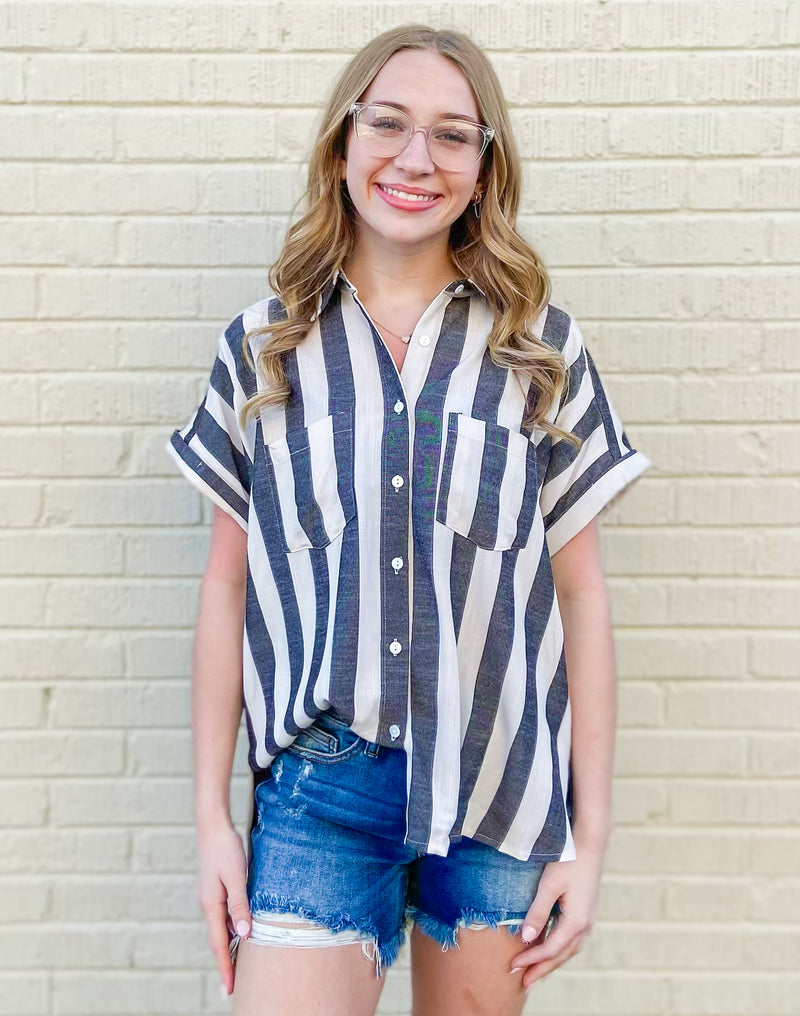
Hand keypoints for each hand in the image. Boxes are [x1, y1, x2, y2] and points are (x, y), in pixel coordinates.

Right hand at [196, 817, 251, 996]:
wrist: (212, 825)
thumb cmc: (225, 848)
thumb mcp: (236, 876)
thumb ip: (240, 904)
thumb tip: (244, 934)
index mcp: (211, 905)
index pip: (219, 944)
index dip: (225, 967)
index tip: (229, 989)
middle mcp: (208, 905)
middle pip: (218, 940)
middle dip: (225, 963)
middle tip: (232, 987)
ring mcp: (210, 897)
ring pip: (221, 928)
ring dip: (229, 947)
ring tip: (240, 965)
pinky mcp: (215, 889)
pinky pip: (223, 916)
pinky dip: (231, 929)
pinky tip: (242, 931)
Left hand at [509, 847, 603, 989]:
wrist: (590, 844)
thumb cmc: (569, 860)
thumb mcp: (549, 885)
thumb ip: (538, 912)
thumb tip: (525, 938)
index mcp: (576, 921)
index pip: (550, 949)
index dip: (531, 960)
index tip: (512, 966)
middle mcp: (585, 925)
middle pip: (561, 955)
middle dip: (541, 970)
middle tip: (522, 983)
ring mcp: (587, 920)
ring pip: (567, 949)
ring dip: (550, 961)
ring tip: (533, 971)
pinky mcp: (585, 912)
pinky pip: (570, 939)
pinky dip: (557, 948)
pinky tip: (546, 947)